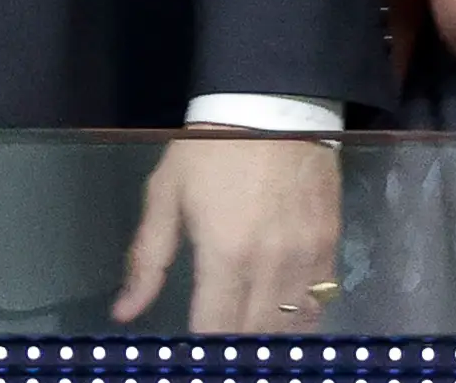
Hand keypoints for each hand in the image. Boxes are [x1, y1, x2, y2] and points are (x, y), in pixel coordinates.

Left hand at [114, 131, 342, 330]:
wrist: (271, 109)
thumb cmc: (208, 151)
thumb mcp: (165, 195)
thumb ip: (147, 259)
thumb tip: (124, 310)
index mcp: (224, 254)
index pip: (216, 328)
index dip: (203, 345)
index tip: (193, 347)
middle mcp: (271, 266)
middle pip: (256, 334)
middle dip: (235, 343)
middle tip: (218, 336)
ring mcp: (307, 260)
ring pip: (292, 327)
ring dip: (267, 335)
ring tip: (246, 329)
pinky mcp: (332, 248)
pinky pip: (320, 303)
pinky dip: (300, 318)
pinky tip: (280, 313)